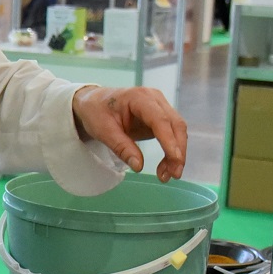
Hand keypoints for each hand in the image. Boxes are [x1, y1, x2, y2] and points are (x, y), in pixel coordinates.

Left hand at [71, 85, 187, 181]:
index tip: (175, 160)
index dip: (169, 140)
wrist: (94, 102)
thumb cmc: (96, 112)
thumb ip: (121, 147)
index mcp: (139, 97)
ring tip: (167, 175)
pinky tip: (166, 166)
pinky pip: (172, 134)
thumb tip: (139, 166)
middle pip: (175, 125)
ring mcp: (160, 106)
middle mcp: (154, 99)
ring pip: (177, 130)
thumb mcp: (103, 131)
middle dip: (178, 150)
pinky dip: (171, 150)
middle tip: (174, 174)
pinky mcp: (160, 116)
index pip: (160, 120)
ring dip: (176, 153)